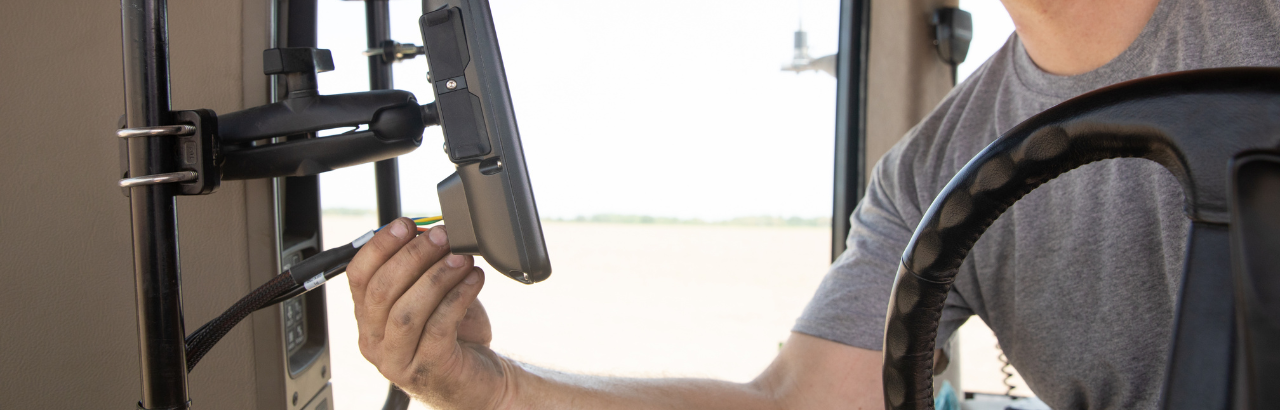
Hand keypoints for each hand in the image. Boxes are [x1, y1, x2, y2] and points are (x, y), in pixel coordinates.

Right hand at [347, 218, 510, 409]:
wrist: (481, 382)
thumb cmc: (455, 338)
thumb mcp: (432, 298)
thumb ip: (424, 269)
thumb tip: (430, 231)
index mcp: (369, 319)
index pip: (359, 276)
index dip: (381, 246)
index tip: (407, 224)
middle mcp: (375, 341)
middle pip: (381, 291)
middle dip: (412, 256)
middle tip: (441, 236)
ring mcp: (398, 359)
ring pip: (406, 311)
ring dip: (436, 276)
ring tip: (461, 257)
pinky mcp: (428, 369)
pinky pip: (438, 326)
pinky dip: (457, 297)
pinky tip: (474, 280)